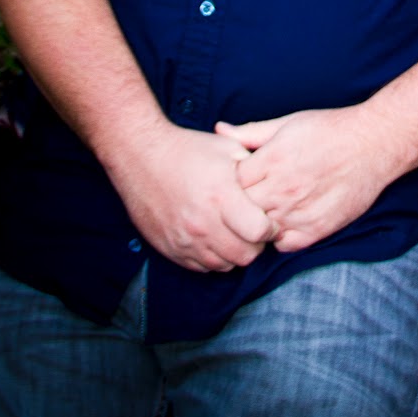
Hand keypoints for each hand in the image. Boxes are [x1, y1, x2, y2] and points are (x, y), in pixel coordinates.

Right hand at [108, 122, 277, 272]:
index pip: (259, 232)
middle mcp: (203, 222)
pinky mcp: (170, 248)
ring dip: (234, 253)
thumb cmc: (188, 149)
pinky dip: (213, 258)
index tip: (268, 220)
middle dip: (255, 244)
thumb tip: (275, 187)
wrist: (143, 156)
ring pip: (224, 265)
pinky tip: (214, 238)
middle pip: (244, 255)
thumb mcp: (228, 149)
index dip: (270, 228)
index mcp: (221, 196)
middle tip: (253, 229)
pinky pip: (201, 267)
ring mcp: (184, 239)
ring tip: (233, 232)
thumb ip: (254, 170)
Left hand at [215, 108, 403, 253]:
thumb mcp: (287, 123)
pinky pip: (283, 245)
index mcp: (272, 160)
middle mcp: (283, 188)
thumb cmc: (329, 129)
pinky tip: (282, 222)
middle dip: (238, 206)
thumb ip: (250, 132)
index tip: (235, 180)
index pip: (230, 183)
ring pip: (260, 230)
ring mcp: (300, 212)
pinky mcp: (317, 229)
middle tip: (244, 200)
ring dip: (257, 223)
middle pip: (241, 210)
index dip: (229, 183)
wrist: (373, 143)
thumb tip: (218, 129)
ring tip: (262, 212)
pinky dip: (278, 238)